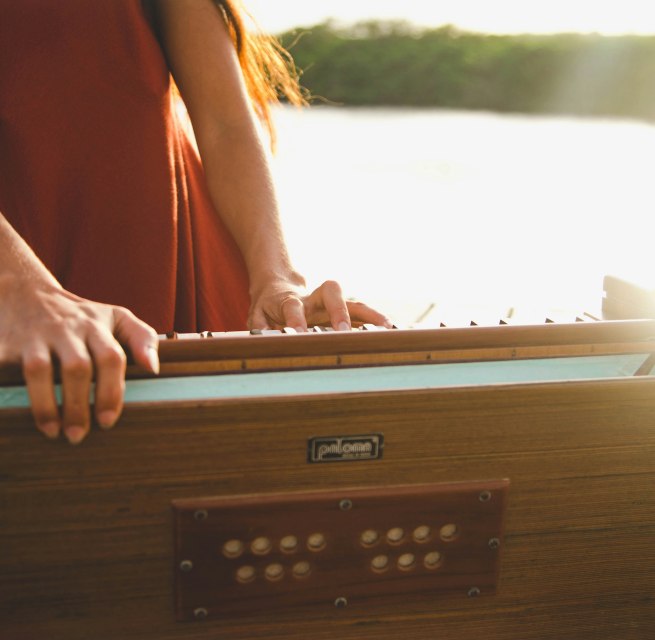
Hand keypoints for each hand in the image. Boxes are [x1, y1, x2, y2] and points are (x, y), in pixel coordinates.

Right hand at [0, 276, 158, 444]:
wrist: (26, 292)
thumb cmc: (81, 315)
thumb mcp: (116, 317)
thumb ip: (142, 338)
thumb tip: (154, 368)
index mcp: (96, 326)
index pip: (111, 358)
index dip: (111, 391)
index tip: (107, 421)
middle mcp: (67, 329)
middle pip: (77, 367)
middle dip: (78, 405)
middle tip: (78, 436)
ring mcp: (35, 335)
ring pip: (40, 369)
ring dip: (45, 404)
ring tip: (53, 432)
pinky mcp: (6, 343)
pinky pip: (4, 365)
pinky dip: (5, 386)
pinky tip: (12, 413)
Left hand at [249, 277, 391, 331]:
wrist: (278, 288)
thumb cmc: (267, 307)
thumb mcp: (254, 316)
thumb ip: (257, 328)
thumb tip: (258, 342)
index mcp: (289, 300)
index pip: (292, 306)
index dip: (295, 319)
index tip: (297, 334)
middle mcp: (313, 299)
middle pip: (331, 292)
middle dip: (339, 309)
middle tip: (343, 331)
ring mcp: (330, 304)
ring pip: (353, 303)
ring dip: (369, 314)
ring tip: (387, 329)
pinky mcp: (342, 312)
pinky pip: (362, 315)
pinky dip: (376, 322)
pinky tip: (391, 333)